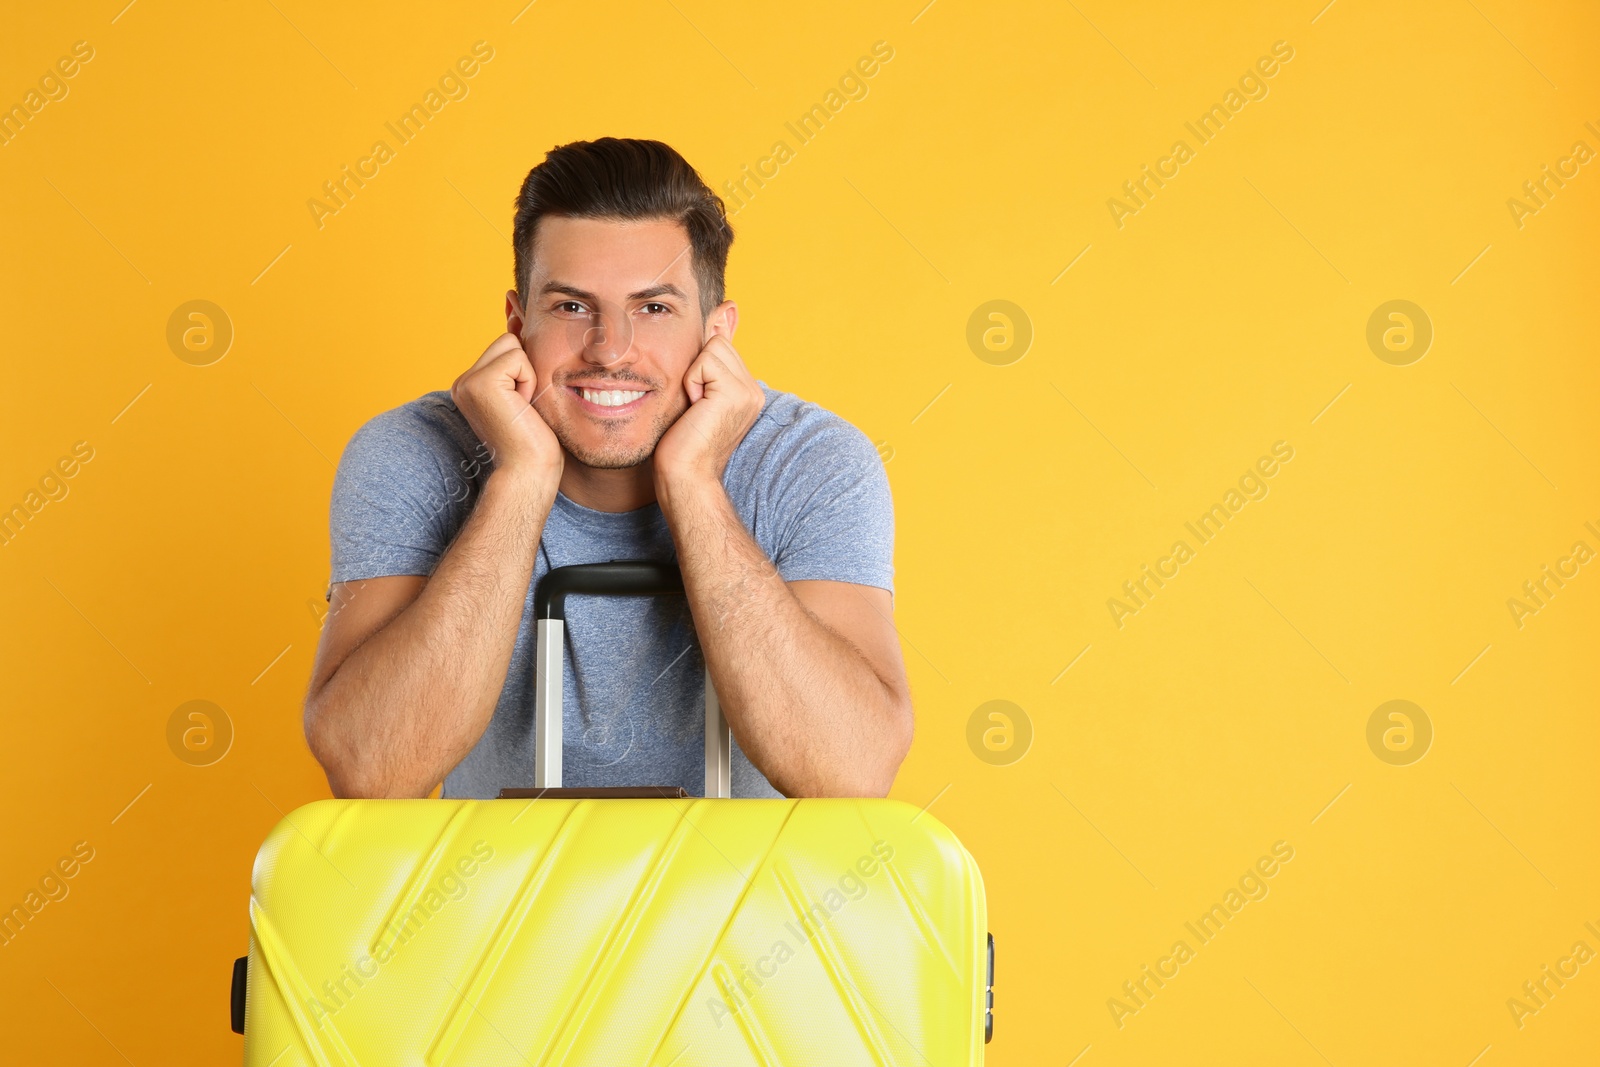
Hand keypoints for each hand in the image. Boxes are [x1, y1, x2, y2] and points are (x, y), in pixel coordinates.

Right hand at [450, 333, 562, 489]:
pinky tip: (521, 407)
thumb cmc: (535, 438)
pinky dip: (528, 380)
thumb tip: (515, 308)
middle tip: (523, 407)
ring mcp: (466, 381)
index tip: (522, 402)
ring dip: (527, 374)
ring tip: (522, 407)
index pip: (505, 347)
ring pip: (512, 345)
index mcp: (471, 383)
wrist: (530, 470)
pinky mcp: (479, 383)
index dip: (524, 369)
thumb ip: (518, 354)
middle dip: (526, 369)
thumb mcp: (527, 389)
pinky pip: (517, 357)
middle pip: (508, 340)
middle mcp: (463, 381)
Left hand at [653, 334, 764, 491]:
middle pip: (719, 342)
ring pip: (713, 347)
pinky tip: (695, 408)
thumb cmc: (683, 443)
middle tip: (695, 405)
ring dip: (695, 374)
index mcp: (748, 392)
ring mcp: (748, 392)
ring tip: (696, 406)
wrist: (686, 476)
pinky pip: (704, 361)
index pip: (722, 348)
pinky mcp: (734, 393)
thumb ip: (709, 372)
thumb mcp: (700, 400)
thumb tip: (710, 331)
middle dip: (698, 367)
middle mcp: (754, 391)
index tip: (697, 403)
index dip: (700, 368)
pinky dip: (691, 381)